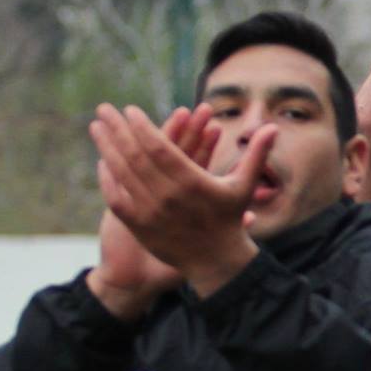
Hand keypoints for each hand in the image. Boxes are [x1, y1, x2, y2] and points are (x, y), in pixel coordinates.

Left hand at [91, 103, 269, 296]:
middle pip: (135, 155)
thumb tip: (273, 128)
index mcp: (193, 182)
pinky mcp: (140, 226)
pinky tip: (102, 162)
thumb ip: (255, 155)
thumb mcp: (244, 186)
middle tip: (104, 109)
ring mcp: (151, 211)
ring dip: (107, 147)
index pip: (160, 147)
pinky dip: (108, 179)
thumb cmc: (230, 219)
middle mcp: (169, 196)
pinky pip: (117, 198)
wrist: (216, 261)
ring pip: (122, 173)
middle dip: (118, 129)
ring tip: (96, 127)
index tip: (130, 110)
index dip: (143, 126)